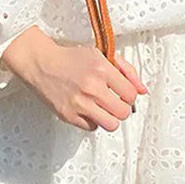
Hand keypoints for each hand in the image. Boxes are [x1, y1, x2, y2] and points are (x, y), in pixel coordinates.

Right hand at [1, 26, 148, 131]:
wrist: (41, 64)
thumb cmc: (71, 58)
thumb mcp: (101, 55)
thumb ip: (126, 71)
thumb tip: (143, 90)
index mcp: (102, 70)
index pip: (131, 95)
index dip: (128, 95)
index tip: (121, 93)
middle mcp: (92, 88)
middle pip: (123, 112)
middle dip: (121, 107)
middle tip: (112, 101)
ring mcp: (79, 103)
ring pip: (111, 124)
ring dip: (109, 117)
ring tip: (102, 108)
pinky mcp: (68, 115)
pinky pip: (92, 127)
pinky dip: (92, 120)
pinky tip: (86, 109)